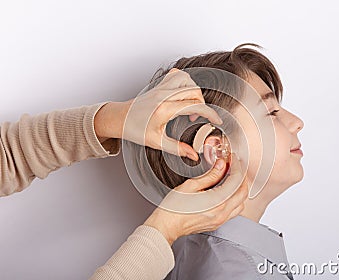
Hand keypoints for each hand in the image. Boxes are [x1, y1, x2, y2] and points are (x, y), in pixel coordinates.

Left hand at [94, 69, 221, 160]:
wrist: (119, 118)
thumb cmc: (135, 130)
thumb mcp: (157, 142)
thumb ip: (178, 149)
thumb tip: (194, 155)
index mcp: (164, 109)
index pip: (195, 107)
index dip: (210, 114)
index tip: (217, 121)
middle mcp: (163, 95)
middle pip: (194, 91)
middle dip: (202, 105)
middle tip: (195, 118)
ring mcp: (160, 88)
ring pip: (187, 79)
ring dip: (194, 91)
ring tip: (190, 104)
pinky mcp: (158, 85)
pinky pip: (177, 75)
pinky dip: (185, 81)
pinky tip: (183, 94)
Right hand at [143, 154, 247, 244]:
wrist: (167, 226)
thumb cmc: (174, 208)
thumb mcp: (191, 185)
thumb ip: (210, 175)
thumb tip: (222, 165)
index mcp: (217, 202)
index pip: (236, 181)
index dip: (236, 167)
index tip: (233, 159)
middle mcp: (222, 213)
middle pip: (243, 193)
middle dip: (242, 177)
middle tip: (235, 167)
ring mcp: (221, 220)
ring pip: (241, 203)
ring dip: (240, 190)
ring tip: (232, 178)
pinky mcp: (217, 224)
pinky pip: (233, 211)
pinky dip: (234, 199)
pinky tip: (226, 192)